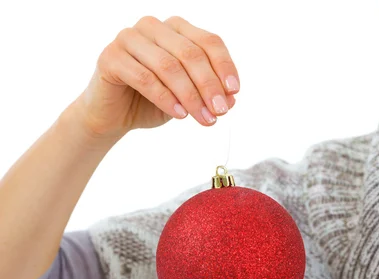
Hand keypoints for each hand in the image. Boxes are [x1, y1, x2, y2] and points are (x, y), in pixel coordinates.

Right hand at [72, 15, 237, 143]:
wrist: (113, 116)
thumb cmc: (154, 102)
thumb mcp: (188, 98)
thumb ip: (209, 94)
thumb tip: (232, 98)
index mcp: (176, 29)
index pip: (209, 41)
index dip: (224, 66)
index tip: (234, 91)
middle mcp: (153, 27)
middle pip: (190, 53)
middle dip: (209, 85)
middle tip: (220, 111)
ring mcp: (129, 38)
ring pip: (169, 66)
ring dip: (191, 96)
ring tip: (204, 119)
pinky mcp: (110, 57)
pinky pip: (144, 78)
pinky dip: (166, 98)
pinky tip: (180, 115)